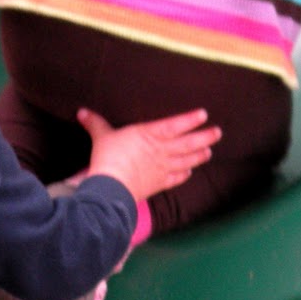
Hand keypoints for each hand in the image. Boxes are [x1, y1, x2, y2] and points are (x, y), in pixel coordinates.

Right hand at [81, 107, 220, 203]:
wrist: (112, 188)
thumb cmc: (109, 158)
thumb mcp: (102, 136)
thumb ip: (95, 123)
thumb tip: (82, 112)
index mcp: (150, 134)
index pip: (175, 125)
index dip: (190, 119)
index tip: (204, 115)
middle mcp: (161, 151)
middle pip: (187, 143)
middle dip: (204, 137)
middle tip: (218, 133)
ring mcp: (162, 169)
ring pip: (186, 160)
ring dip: (199, 156)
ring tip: (209, 152)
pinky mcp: (158, 184)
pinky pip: (175, 178)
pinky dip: (183, 175)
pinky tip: (189, 172)